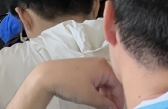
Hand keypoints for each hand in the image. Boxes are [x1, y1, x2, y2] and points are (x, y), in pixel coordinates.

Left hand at [7, 58, 123, 108]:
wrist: (48, 76)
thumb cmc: (69, 84)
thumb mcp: (89, 96)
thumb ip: (105, 103)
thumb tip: (114, 108)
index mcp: (104, 67)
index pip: (118, 85)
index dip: (119, 99)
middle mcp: (99, 63)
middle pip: (111, 82)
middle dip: (112, 97)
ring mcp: (91, 64)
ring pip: (103, 81)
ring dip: (104, 94)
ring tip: (102, 106)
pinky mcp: (84, 67)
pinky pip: (96, 79)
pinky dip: (97, 89)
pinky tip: (94, 98)